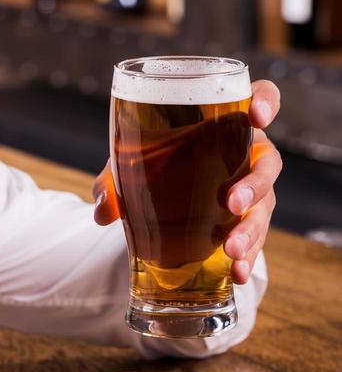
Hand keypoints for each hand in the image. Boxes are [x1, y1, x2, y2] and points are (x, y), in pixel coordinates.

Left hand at [93, 79, 281, 284]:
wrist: (157, 200)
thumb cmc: (151, 165)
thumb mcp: (128, 167)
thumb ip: (113, 181)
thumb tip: (103, 210)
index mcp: (225, 124)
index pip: (260, 98)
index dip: (266, 102)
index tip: (256, 116)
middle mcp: (246, 154)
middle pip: (268, 163)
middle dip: (255, 183)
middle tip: (232, 203)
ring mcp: (251, 189)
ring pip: (265, 205)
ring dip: (252, 228)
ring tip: (231, 249)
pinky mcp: (247, 221)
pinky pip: (257, 238)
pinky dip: (249, 257)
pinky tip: (237, 273)